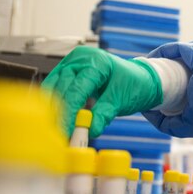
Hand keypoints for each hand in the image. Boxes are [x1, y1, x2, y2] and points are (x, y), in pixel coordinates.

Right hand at [41, 47, 162, 137]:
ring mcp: (71, 63)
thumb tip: (90, 130)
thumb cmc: (133, 84)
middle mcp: (80, 59)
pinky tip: (59, 119)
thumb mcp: (121, 99)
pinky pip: (54, 88)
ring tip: (60, 129)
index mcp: (96, 61)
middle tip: (62, 134)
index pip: (76, 89)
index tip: (66, 131)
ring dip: (55, 109)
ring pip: (53, 88)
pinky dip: (56, 104)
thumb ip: (104, 114)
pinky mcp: (65, 72)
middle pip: (61, 88)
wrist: (138, 79)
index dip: (69, 113)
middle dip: (60, 113)